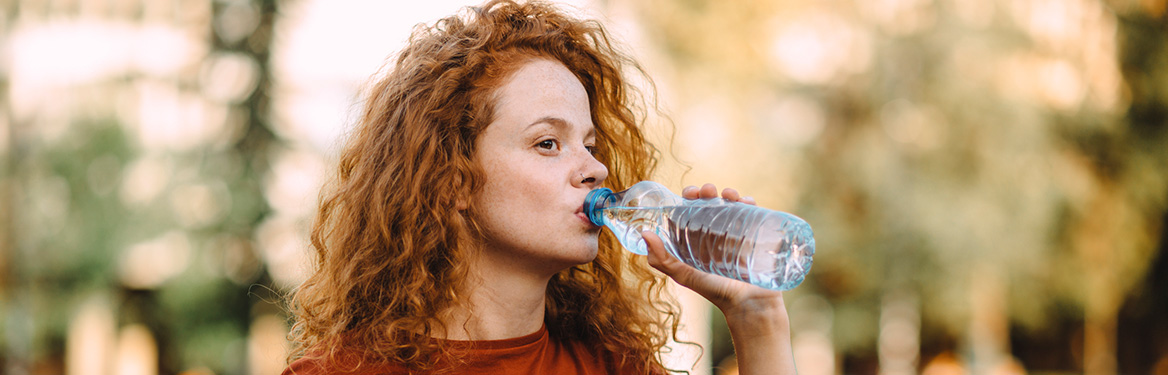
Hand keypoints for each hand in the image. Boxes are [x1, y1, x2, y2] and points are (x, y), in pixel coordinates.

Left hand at [642, 183, 783, 318]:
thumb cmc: (715, 291)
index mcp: (696, 238)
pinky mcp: (754, 233)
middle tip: (706, 192)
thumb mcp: (684, 275)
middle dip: (707, 192)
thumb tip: (645, 234)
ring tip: (727, 194)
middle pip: (710, 203)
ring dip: (728, 193)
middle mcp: (715, 232)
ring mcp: (735, 231)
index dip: (688, 198)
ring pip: (730, 204)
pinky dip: (748, 202)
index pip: (690, 210)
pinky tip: (745, 202)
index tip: (689, 194)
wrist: (748, 304)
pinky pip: (752, 212)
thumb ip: (662, 260)